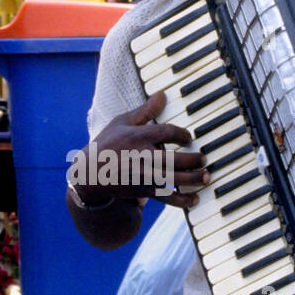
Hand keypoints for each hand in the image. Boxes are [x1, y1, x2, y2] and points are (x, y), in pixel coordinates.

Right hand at [71, 92, 207, 210]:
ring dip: (194, 179)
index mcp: (138, 137)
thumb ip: (145, 111)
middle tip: (204, 158)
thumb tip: (163, 94)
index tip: (189, 138)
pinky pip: (167, 198)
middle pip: (175, 158)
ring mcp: (143, 175)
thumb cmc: (107, 144)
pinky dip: (182, 200)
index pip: (167, 132)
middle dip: (194, 159)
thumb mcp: (121, 123)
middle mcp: (142, 156)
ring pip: (174, 179)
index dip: (182, 134)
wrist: (89, 174)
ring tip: (205, 176)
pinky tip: (194, 199)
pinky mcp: (143, 190)